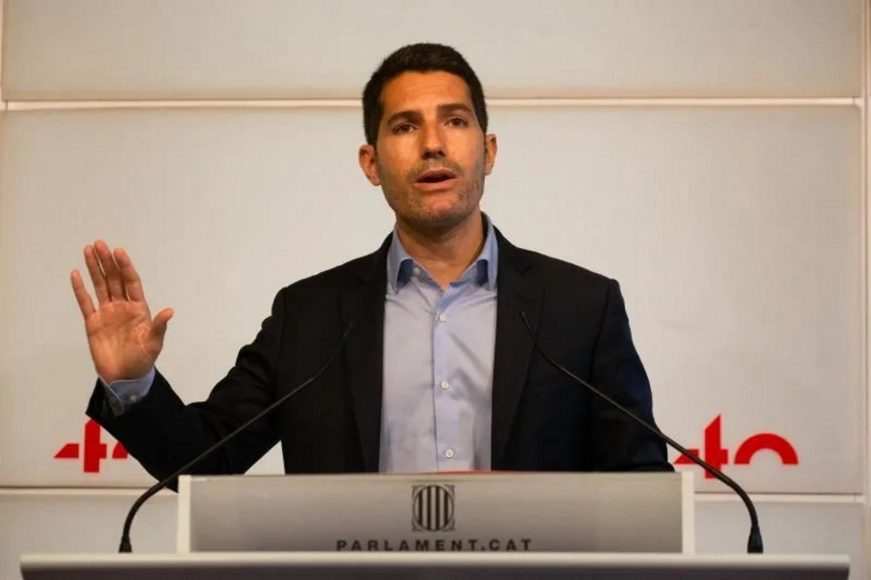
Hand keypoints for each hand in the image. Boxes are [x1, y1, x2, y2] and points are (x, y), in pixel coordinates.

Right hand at [71, 241, 172, 382]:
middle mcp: (122, 306)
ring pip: (99, 286)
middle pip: (114, 279)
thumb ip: (159, 326)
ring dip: (94, 269)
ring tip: (88, 250)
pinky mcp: (93, 323)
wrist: (125, 376)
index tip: (118, 251)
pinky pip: (85, 302)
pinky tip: (76, 274)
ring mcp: (107, 313)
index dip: (125, 266)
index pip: (131, 282)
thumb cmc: (143, 359)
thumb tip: (170, 311)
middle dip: (107, 262)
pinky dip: (80, 289)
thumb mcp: (154, 343)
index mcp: (138, 308)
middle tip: (99, 243)